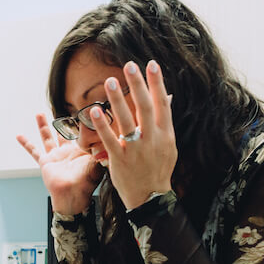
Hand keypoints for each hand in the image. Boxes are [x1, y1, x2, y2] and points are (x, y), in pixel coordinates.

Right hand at [17, 114, 106, 216]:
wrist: (73, 194)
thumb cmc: (87, 182)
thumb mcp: (97, 162)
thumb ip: (101, 149)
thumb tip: (109, 136)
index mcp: (81, 151)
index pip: (81, 134)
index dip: (83, 124)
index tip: (85, 112)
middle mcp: (67, 152)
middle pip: (63, 133)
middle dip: (63, 123)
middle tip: (62, 111)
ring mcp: (55, 156)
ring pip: (47, 137)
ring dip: (42, 125)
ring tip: (39, 114)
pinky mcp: (45, 162)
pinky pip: (33, 151)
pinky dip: (26, 143)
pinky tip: (19, 136)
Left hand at [92, 61, 176, 209]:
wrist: (151, 198)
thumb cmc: (158, 169)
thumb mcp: (168, 146)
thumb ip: (165, 123)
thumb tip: (166, 97)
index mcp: (166, 135)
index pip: (163, 104)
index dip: (157, 83)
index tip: (151, 64)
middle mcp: (152, 140)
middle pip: (146, 108)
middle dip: (138, 85)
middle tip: (129, 65)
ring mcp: (136, 150)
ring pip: (127, 121)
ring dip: (118, 100)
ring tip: (111, 81)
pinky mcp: (120, 160)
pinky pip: (110, 139)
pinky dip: (103, 125)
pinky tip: (94, 111)